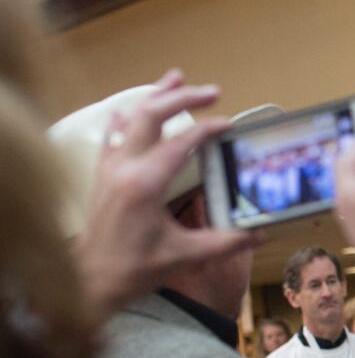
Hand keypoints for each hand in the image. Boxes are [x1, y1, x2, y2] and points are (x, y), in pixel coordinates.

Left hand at [73, 69, 258, 316]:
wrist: (90, 280)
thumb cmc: (134, 269)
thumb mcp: (185, 255)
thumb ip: (226, 242)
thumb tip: (260, 232)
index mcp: (144, 184)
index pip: (180, 143)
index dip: (207, 129)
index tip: (228, 125)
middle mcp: (123, 167)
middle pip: (151, 115)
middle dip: (183, 98)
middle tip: (212, 91)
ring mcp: (109, 167)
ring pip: (130, 116)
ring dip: (154, 96)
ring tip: (176, 77)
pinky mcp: (102, 174)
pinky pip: (113, 133)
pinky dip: (127, 116)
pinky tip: (134, 108)